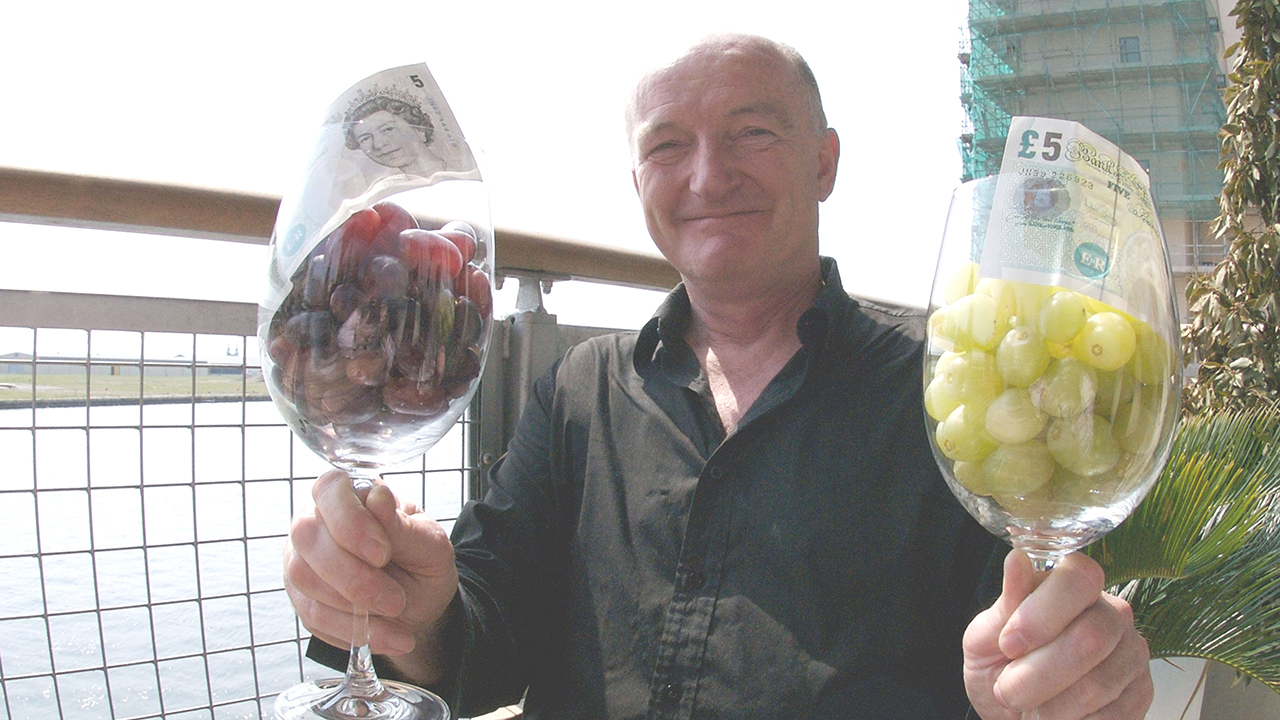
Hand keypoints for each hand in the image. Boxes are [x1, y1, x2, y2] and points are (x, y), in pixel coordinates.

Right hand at [283, 469, 458, 680]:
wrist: (419, 602)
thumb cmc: (421, 559)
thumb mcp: (428, 543)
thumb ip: (402, 526)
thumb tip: (378, 497)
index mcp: (349, 493)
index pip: (330, 490)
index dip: (350, 522)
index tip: (382, 553)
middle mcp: (314, 520)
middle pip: (307, 536)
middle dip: (353, 575)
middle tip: (396, 599)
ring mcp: (301, 559)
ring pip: (304, 577)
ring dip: (353, 606)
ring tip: (398, 615)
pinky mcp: (301, 598)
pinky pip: (313, 615)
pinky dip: (353, 631)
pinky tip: (389, 636)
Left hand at [963, 550, 1153, 719]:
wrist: (1015, 709)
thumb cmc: (999, 665)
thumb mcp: (987, 635)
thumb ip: (1006, 604)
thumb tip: (1017, 559)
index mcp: (1073, 586)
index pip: (1079, 578)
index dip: (1042, 614)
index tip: (1008, 644)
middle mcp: (1113, 613)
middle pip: (1091, 637)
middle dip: (1038, 673)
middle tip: (1008, 689)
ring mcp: (1132, 653)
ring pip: (1098, 684)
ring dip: (1051, 705)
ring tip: (1028, 705)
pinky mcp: (1141, 693)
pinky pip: (1112, 716)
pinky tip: (1056, 716)